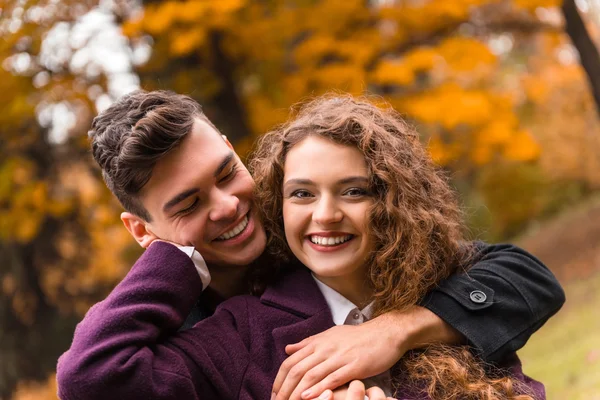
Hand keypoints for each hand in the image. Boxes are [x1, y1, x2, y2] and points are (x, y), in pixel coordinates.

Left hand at [272, 306, 463, 399]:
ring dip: (297, 392)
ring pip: (311, 375)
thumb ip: (308, 343)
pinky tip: (308, 397)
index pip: (291, 361)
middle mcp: (325, 349)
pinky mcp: (353, 366)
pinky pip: (332, 379)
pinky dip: (319, 389)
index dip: (279, 379)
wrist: (385, 333)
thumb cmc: (358, 336)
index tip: (274, 393)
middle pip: (297, 370)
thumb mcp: (330, 335)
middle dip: (284, 389)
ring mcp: (339, 357)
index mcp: (318, 343)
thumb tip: (288, 349)